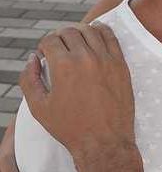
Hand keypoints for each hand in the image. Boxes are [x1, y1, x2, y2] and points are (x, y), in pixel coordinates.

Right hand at [19, 24, 134, 161]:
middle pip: (69, 31)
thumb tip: (33, 58)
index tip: (44, 56)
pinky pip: (111, 37)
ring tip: (74, 42)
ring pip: (91, 30)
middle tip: (57, 49)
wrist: (104, 141)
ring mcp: (107, 59)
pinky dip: (101, 30)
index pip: (50, 40)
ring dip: (79, 32)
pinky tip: (95, 34)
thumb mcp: (38, 107)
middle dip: (59, 37)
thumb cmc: (70, 127)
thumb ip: (29, 79)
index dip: (43, 46)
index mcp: (64, 66)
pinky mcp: (121, 64)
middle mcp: (86, 57)